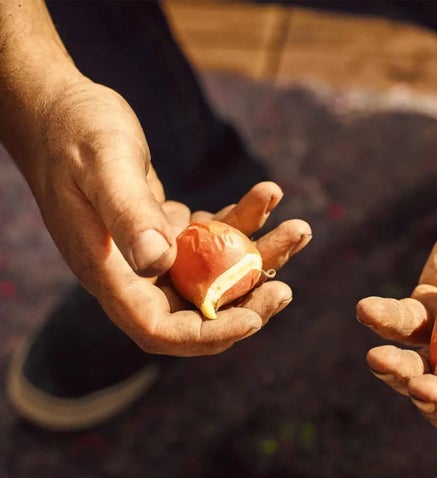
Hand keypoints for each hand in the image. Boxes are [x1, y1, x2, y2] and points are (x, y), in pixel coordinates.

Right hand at [21, 78, 310, 354]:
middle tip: (286, 289)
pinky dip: (242, 221)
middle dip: (246, 303)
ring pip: (214, 273)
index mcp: (109, 274)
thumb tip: (159, 263)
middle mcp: (132, 273)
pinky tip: (267, 194)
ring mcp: (150, 253)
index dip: (208, 333)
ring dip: (259, 255)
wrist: (60, 109)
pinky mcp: (165, 229)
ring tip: (299, 228)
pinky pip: (212, 237)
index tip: (254, 319)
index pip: (160, 330)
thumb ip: (129, 213)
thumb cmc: (74, 131)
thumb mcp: (103, 166)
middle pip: (196, 310)